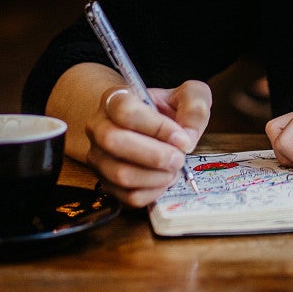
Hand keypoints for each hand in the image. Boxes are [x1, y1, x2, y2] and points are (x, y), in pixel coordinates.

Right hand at [87, 80, 210, 206]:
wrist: (156, 128)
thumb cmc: (169, 110)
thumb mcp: (190, 96)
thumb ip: (194, 107)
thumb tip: (186, 139)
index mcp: (115, 98)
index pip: (126, 111)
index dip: (157, 127)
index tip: (182, 138)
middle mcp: (99, 127)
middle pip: (114, 142)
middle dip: (155, 155)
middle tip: (179, 158)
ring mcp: (98, 157)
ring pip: (120, 174)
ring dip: (156, 176)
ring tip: (174, 168)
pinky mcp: (106, 183)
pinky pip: (127, 196)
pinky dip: (153, 191)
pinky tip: (164, 178)